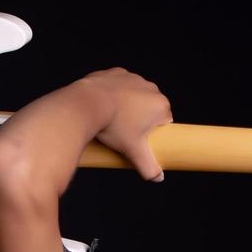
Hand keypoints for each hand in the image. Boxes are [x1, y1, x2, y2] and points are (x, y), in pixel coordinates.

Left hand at [78, 67, 173, 182]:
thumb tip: (157, 178)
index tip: (138, 137)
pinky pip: (119, 85)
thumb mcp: (132, 150)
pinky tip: (105, 103)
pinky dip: (114, 93)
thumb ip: (148, 166)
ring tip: (113, 118)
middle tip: (124, 130)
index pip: (164, 121)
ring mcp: (134, 78)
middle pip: (149, 107)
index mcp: (160, 105)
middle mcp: (151, 88)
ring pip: (135, 95)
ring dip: (128, 104)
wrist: (87, 104)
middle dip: (140, 118)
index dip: (151, 131)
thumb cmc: (113, 126)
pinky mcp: (117, 73)